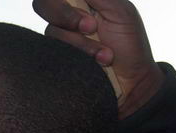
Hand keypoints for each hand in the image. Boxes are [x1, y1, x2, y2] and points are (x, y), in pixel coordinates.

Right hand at [32, 0, 164, 117]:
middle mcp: (66, 17)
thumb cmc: (129, 45)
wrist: (132, 82)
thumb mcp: (119, 10)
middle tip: (90, 27)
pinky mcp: (57, 59)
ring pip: (52, 32)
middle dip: (66, 16)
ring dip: (82, 44)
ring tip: (105, 55)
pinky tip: (97, 63)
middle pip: (43, 5)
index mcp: (81, 1)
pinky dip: (79, 57)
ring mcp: (60, 39)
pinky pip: (52, 54)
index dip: (60, 2)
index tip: (85, 14)